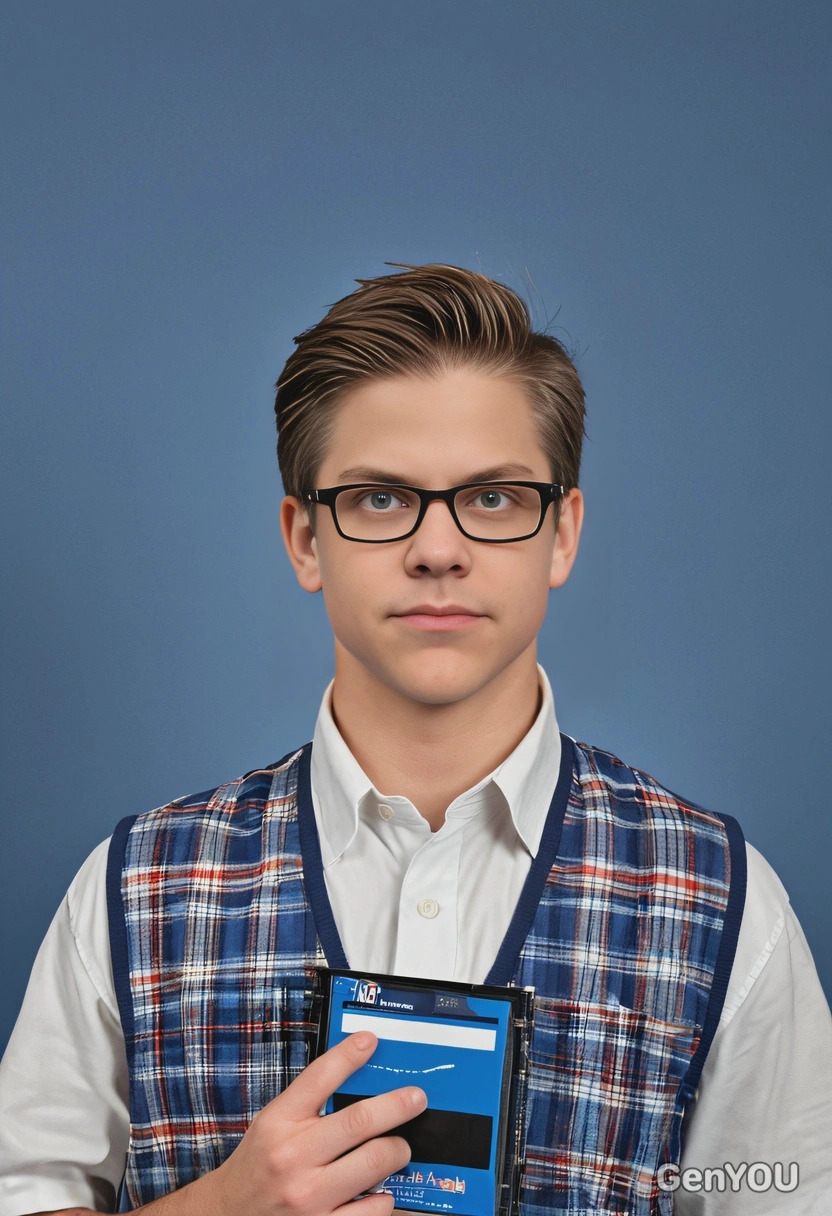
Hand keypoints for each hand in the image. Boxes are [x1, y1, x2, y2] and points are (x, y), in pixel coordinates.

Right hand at [142, 1031, 425, 1215]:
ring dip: (397, 1152)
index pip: (319, 1077)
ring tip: (399, 1148)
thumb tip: (357, 1070)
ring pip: (375, 1163)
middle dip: (398, 1106)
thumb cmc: (260, 1164)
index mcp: (280, 1122)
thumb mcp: (274, 1123)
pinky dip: (385, 1198)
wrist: (227, 1215)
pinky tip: (380, 1191)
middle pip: (360, 1121)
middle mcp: (294, 1157)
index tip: (371, 1040)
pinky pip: (373, 1209)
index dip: (349, 1055)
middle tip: (416, 1098)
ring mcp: (309, 1197)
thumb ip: (310, 1101)